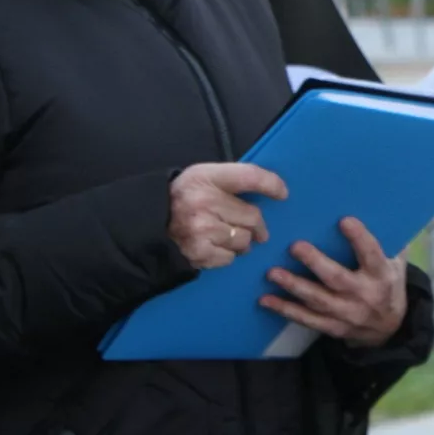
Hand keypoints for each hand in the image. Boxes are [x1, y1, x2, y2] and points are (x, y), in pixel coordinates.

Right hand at [168, 163, 287, 269]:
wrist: (151, 220)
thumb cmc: (185, 195)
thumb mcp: (204, 175)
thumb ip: (232, 179)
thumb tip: (270, 187)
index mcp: (207, 178)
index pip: (250, 177)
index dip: (271, 185)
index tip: (282, 194)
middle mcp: (205, 203)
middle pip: (253, 217)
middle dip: (257, 225)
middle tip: (255, 228)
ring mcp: (201, 230)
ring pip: (244, 240)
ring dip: (242, 241)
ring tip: (228, 236)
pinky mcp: (198, 252)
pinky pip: (229, 258)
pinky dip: (227, 255)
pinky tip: (215, 246)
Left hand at [259, 217, 407, 347]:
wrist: (388, 328)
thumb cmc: (388, 284)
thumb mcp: (396, 263)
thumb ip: (388, 240)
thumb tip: (374, 207)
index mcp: (382, 275)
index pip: (371, 254)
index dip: (359, 238)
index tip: (344, 220)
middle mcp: (364, 295)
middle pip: (337, 279)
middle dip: (315, 263)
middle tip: (294, 246)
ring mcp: (346, 314)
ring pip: (317, 300)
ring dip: (294, 286)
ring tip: (272, 273)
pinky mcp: (332, 327)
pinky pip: (307, 319)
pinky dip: (286, 310)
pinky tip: (266, 300)